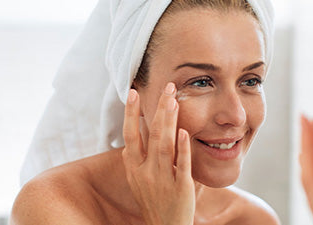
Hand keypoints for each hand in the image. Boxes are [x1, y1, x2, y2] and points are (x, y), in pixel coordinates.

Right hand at [122, 83, 194, 224]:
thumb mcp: (137, 180)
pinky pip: (182, 165)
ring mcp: (162, 180)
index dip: (130, 113)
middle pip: (149, 135)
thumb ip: (137, 159)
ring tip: (173, 100)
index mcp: (133, 168)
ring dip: (168, 121)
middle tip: (166, 87)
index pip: (129, 135)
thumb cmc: (152, 201)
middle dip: (157, 109)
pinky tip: (183, 131)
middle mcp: (145, 172)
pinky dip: (182, 148)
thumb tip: (135, 137)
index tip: (132, 93)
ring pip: (164, 145)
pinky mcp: (181, 188)